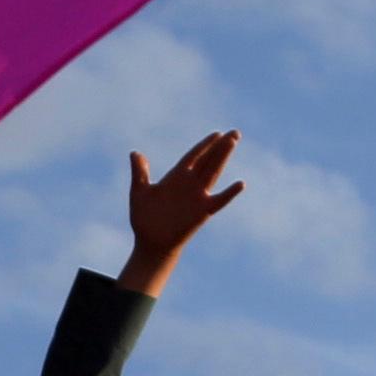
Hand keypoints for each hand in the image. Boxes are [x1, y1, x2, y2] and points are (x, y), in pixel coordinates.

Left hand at [119, 130, 245, 298]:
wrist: (151, 243)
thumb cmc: (144, 218)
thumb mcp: (139, 192)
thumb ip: (140, 173)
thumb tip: (135, 153)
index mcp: (176, 176)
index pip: (194, 156)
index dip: (205, 145)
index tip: (217, 133)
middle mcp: (190, 184)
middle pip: (208, 160)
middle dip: (221, 146)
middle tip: (235, 133)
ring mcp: (198, 197)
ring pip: (214, 173)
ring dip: (224, 158)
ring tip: (234, 144)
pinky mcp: (203, 212)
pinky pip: (219, 201)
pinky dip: (229, 193)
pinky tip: (240, 184)